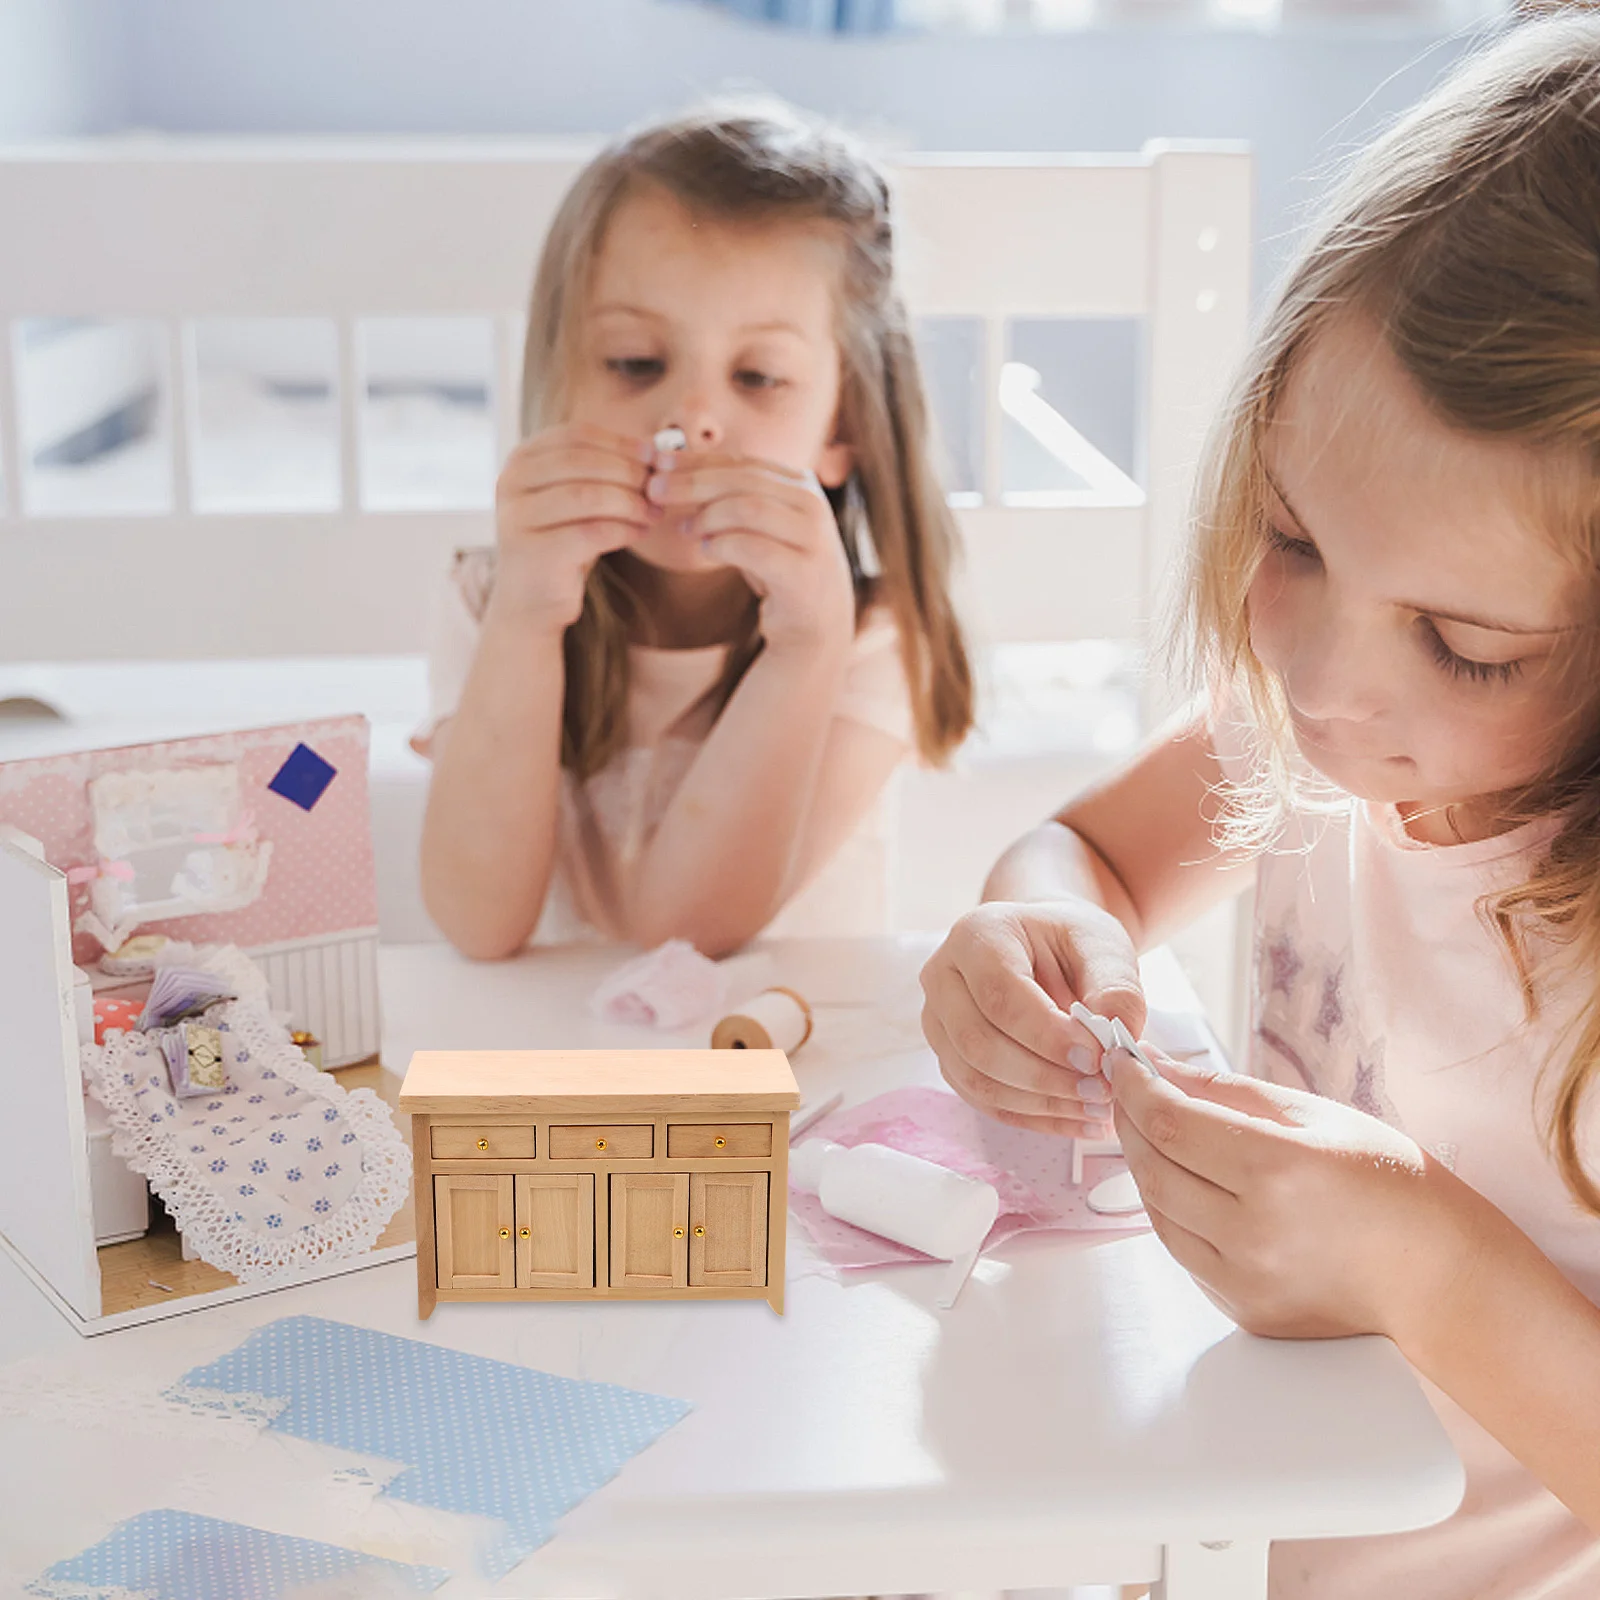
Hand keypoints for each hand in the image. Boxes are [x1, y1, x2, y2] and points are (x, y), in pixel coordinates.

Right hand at [489, 424, 653, 633]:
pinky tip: (641, 532)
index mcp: (521, 460)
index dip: (620, 443)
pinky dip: (624, 529)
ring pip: (588, 496)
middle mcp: (511, 483)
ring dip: (631, 503)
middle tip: (659, 488)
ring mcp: (517, 517)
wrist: (532, 601)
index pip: (576, 435)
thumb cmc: (563, 544)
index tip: (654, 456)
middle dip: (629, 472)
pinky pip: (591, 532)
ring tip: (654, 513)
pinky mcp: (534, 551)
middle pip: (582, 462)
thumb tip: (655, 450)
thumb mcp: (578, 499)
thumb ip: (603, 471)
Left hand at [648, 450, 855, 652]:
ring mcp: (814, 539)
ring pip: (749, 508)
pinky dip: (721, 545)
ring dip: (708, 516)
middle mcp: (813, 506)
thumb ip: (727, 500)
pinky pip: (753, 548)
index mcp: (801, 486)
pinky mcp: (804, 574)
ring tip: (686, 529)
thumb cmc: (778, 572)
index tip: (658, 463)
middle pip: (743, 480)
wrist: (817, 626)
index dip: (697, 460)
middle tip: (655, 490)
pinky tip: (705, 550)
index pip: (742, 462)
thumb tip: (671, 473)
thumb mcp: (755, 528)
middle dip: (693, 482)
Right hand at [918, 899, 1145, 1137]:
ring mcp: (938, 1020)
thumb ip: (1115, 988)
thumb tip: (1112, 1040)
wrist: (1046, 946)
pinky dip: (1033, 1116)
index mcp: (978, 935)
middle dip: (1043, 1077)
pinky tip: (1077, 1118)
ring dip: (1040, 1103)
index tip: (1096, 1058)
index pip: (1000, 994)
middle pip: (978, 1043)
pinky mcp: (949, 1057)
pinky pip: (983, 1099)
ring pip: (976, 1079)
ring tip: (1096, 1108)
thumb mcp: (1103, 946)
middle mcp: (943, 976)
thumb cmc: (1071, 941)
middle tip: (1100, 1090)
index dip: (1046, 1035)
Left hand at [1109, 1047, 1487, 1341]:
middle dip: (1130, 1121)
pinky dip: (1172, 1211)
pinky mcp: (1245, 1311)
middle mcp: (1254, 1233)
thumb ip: (1224, 1091)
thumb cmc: (1390, 1184)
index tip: (1121, 1061)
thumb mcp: (1313, 1116)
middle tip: (1129, 1089)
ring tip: (1154, 1130)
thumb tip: (1155, 1065)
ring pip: (1157, 1213)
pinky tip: (1186, 1181)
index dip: (1134, 1086)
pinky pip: (1183, 1251)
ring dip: (1145, 1166)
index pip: (1169, 1122)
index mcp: (1277, 1172)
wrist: (1444, 1278)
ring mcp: (1247, 1281)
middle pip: (1153, 1168)